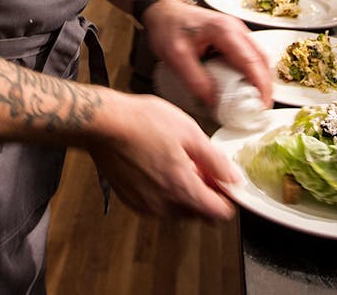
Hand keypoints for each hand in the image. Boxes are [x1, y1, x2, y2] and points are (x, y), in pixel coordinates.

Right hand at [88, 93, 238, 220]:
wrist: (103, 124)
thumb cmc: (142, 123)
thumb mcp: (190, 133)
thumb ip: (216, 161)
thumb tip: (234, 179)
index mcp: (182, 190)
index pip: (219, 214)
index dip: (225, 195)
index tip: (221, 178)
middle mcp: (164, 206)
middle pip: (199, 212)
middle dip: (204, 191)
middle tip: (195, 162)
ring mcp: (145, 206)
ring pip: (178, 209)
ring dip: (183, 191)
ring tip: (174, 159)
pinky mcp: (131, 201)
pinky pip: (158, 204)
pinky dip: (163, 190)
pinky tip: (157, 164)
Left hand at [144, 0, 271, 108]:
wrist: (162, 11)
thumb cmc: (168, 27)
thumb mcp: (176, 56)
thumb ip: (195, 79)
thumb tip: (213, 101)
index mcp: (225, 30)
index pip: (252, 61)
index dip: (261, 85)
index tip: (262, 105)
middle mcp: (236, 29)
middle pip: (261, 60)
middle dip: (265, 86)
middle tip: (260, 108)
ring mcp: (236, 32)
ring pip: (257, 58)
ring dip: (259, 80)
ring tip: (253, 102)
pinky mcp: (232, 38)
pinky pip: (249, 57)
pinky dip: (251, 73)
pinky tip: (243, 88)